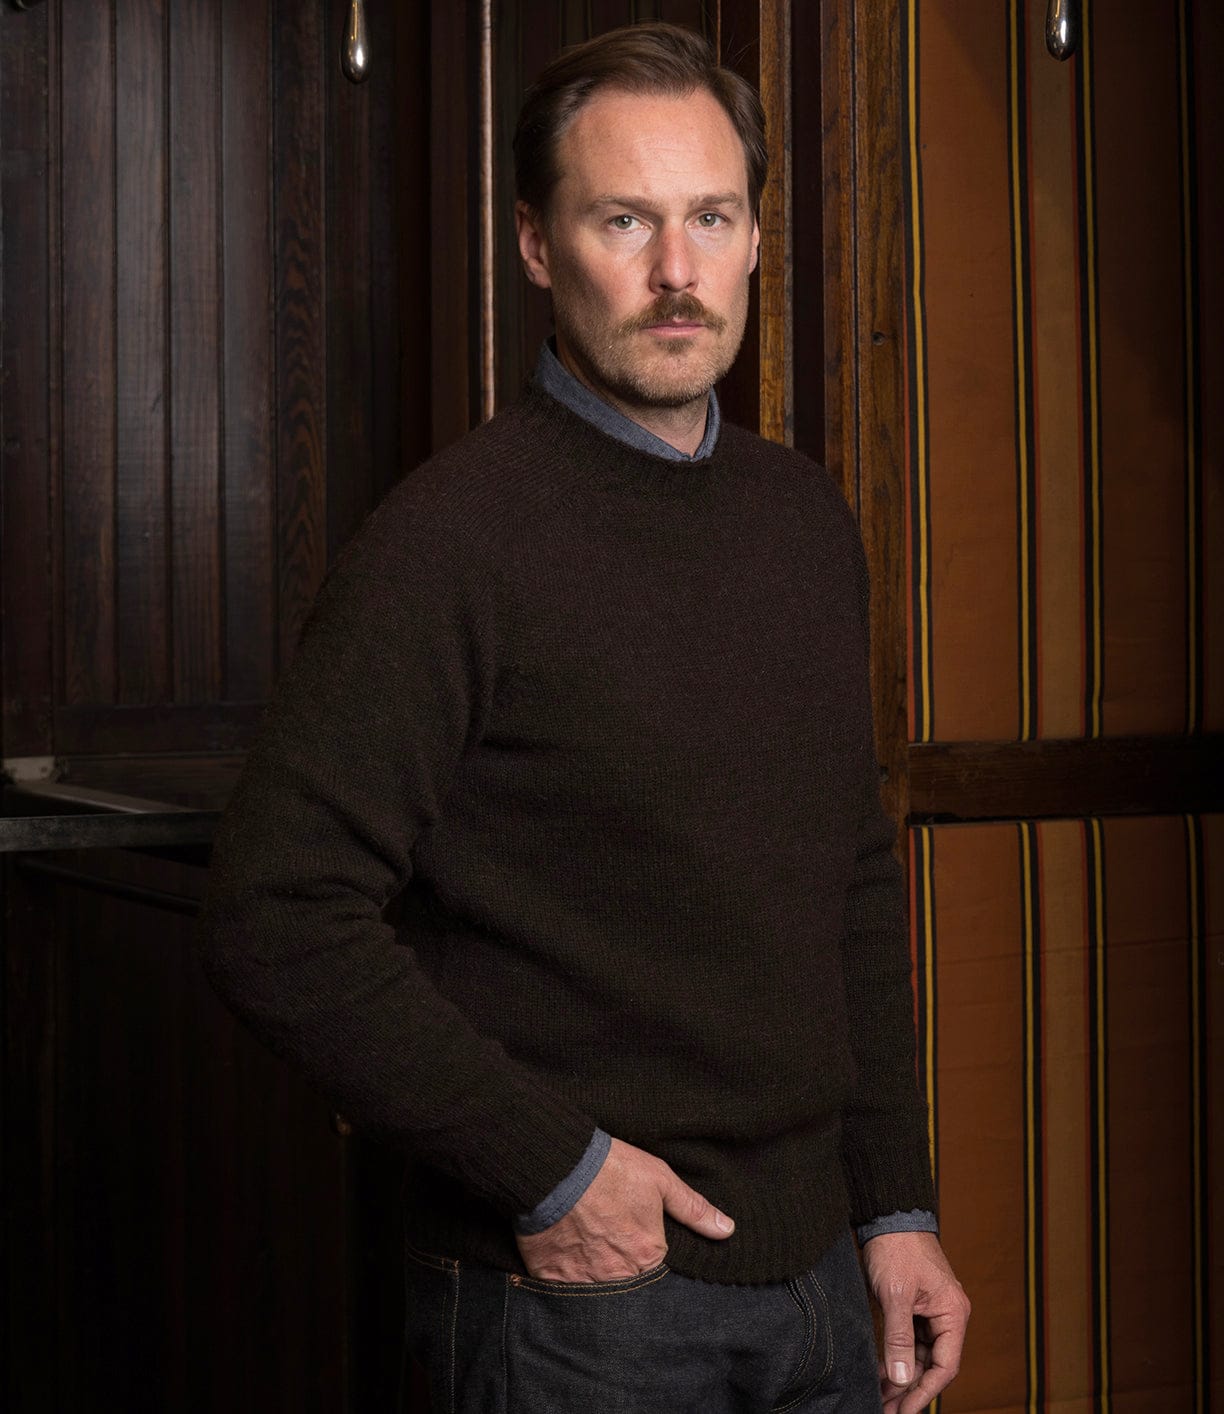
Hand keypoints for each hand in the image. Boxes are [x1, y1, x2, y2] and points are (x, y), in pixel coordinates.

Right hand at [515, 1137, 734, 1281]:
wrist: (556, 1163)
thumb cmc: (611, 1168)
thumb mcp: (659, 1179)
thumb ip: (693, 1209)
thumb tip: (727, 1230)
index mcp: (648, 1255)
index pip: (655, 1269)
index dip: (645, 1251)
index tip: (633, 1234)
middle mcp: (619, 1276)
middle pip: (626, 1282)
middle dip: (621, 1266)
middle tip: (609, 1237)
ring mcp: (584, 1280)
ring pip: (595, 1288)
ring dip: (594, 1272)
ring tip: (587, 1243)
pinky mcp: (551, 1277)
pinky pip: (562, 1287)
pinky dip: (564, 1273)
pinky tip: (565, 1250)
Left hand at [862, 1230, 969, 1413]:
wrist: (888, 1215)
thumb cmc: (896, 1247)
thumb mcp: (896, 1294)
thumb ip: (898, 1338)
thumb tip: (900, 1379)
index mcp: (953, 1313)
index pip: (946, 1366)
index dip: (924, 1392)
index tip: (903, 1410)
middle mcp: (948, 1315)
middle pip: (934, 1364)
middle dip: (911, 1389)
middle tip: (887, 1409)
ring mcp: (932, 1311)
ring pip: (921, 1355)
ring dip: (902, 1375)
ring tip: (881, 1397)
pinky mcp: (916, 1307)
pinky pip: (911, 1341)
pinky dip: (898, 1357)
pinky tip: (881, 1372)